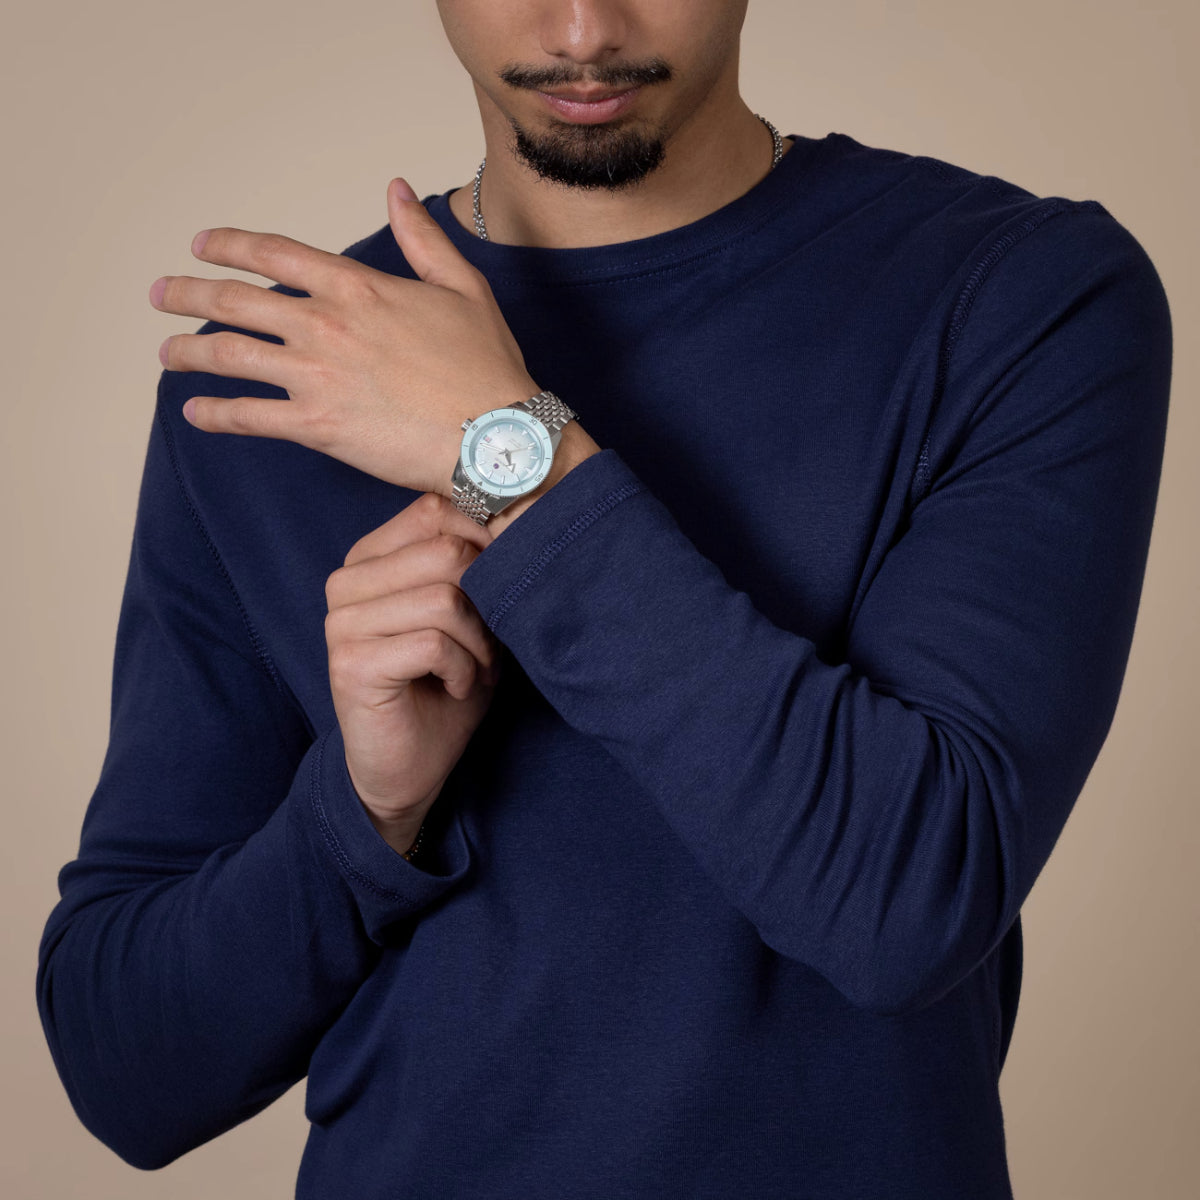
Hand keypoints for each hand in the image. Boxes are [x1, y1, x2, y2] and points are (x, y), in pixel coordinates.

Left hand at [151, 178, 539, 495]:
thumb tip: (396, 189)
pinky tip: (195, 412)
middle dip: (187, 293)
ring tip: (166, 354)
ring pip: (229, 355)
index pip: (273, 254)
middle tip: (161, 294)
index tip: (201, 245)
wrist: (497, 435)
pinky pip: (249, 416)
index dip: (228, 246)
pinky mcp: (317, 427)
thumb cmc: (486, 367)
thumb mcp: (463, 287)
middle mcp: (325, 324)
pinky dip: (215, 414)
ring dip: (188, 352)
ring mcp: (316, 376)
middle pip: (235, 301)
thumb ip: (422, 238)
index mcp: (356, 287)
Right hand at [324, 492, 501, 855]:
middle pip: (447, 552)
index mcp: (370, 557)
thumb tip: (518, 515)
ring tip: (473, 669)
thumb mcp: (470, 615)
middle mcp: (346, 581)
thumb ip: (476, 562)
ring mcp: (341, 621)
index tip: (500, 594)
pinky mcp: (350, 662)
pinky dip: (463, 670)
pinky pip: (434, 642)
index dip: (487, 546)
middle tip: (488, 647)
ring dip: (479, 643)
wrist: (408, 769)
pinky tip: (453, 688)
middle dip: (487, 604)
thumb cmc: (445, 686)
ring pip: (445, 598)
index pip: (437, 511)